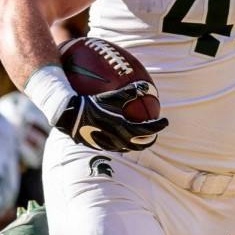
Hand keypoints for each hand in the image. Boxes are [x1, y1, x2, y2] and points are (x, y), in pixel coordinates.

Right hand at [53, 80, 168, 152]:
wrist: (69, 115)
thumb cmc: (90, 103)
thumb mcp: (111, 96)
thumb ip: (129, 92)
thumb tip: (146, 87)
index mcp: (123, 128)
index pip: (147, 130)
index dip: (158, 126)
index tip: (165, 121)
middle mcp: (117, 139)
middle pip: (140, 144)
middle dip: (150, 139)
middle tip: (154, 132)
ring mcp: (108, 144)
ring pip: (128, 147)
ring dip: (136, 142)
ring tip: (140, 136)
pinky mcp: (98, 145)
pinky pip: (115, 146)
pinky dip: (122, 142)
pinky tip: (120, 136)